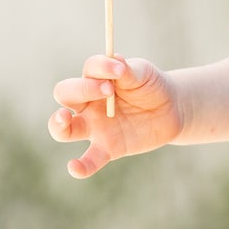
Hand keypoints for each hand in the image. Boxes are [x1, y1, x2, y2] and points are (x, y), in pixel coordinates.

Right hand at [48, 55, 182, 178]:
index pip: (88, 70)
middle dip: (82, 89)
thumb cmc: (150, 85)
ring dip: (58, 124)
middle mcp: (88, 103)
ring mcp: (95, 127)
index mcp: (95, 80)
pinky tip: (74, 167)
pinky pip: (89, 160)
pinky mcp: (108, 149)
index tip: (120, 70)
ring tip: (64, 117)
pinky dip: (80, 167)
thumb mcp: (143, 73)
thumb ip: (128, 70)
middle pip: (65, 94)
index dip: (101, 68)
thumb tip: (116, 61)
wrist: (171, 108)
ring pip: (63, 129)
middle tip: (108, 89)